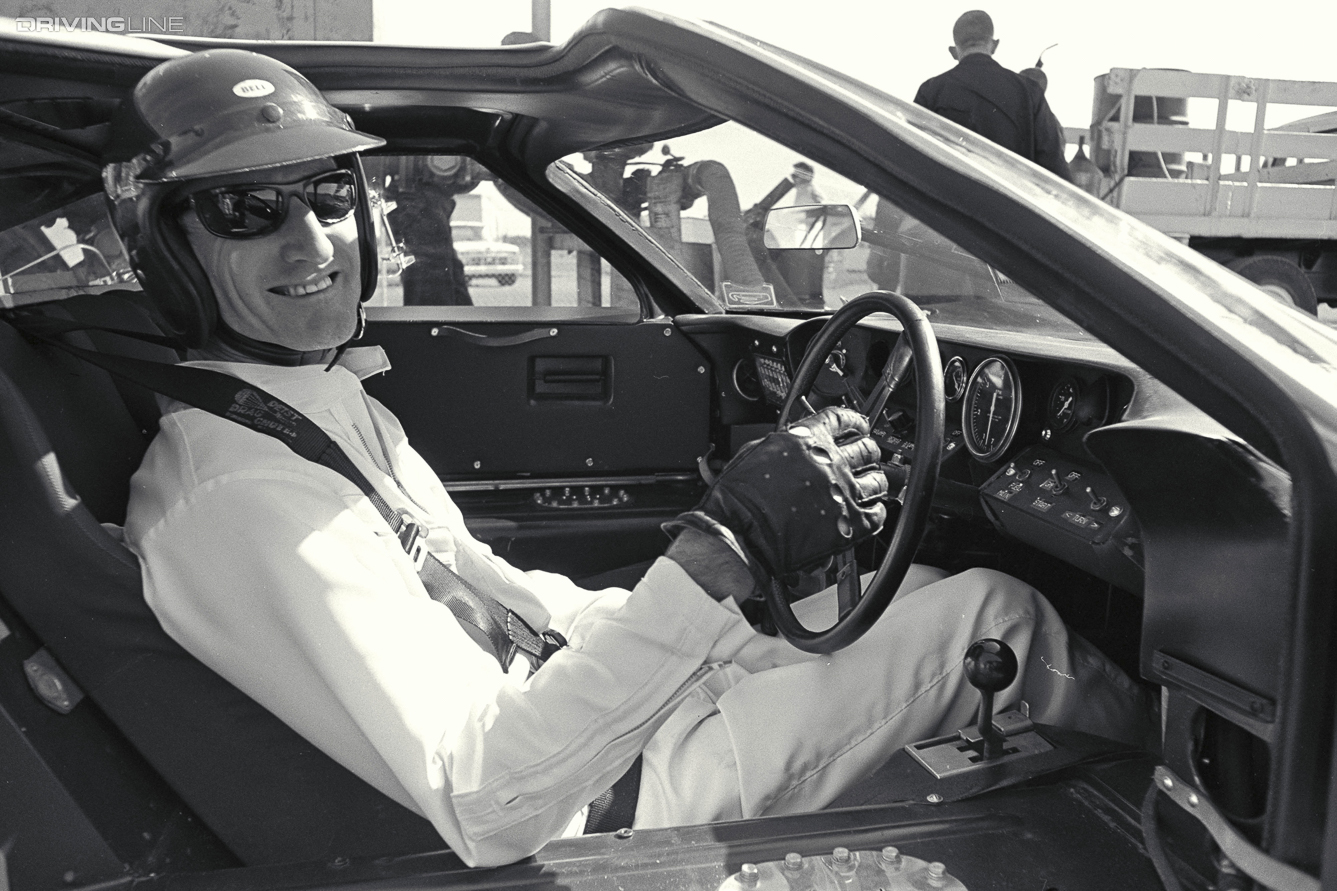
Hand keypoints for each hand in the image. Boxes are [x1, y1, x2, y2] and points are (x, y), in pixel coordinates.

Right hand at [666, 407, 887, 586]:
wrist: (739, 534)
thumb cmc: (738, 500)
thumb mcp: (754, 452)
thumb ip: (784, 445)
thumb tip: (797, 444)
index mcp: (804, 440)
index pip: (842, 420)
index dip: (856, 422)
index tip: (860, 426)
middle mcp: (828, 461)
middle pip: (866, 448)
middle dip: (868, 452)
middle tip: (865, 457)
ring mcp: (842, 492)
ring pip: (878, 480)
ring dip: (875, 481)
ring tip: (869, 486)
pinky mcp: (850, 523)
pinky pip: (878, 514)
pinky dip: (877, 512)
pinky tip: (869, 512)